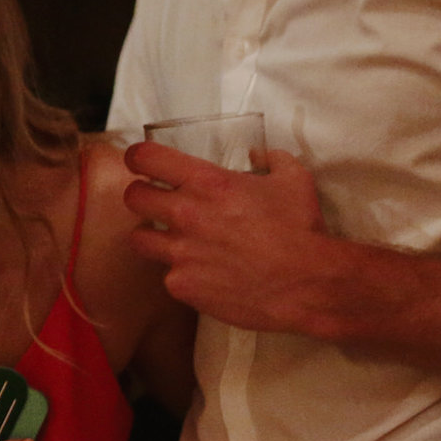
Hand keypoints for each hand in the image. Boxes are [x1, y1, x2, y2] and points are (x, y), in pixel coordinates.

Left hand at [122, 142, 342, 335]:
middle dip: (142, 196)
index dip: (139, 158)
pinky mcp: (183, 286)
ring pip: (139, 239)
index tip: (142, 162)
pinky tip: (202, 272)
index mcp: (207, 182)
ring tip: (170, 239)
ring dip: (152, 235)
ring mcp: (181, 253)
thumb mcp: (293, 178)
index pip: (146, 158)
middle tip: (156, 202)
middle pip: (132, 197)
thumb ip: (271, 159)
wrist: (307, 283)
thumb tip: (257, 154)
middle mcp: (186, 214)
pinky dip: (181, 272)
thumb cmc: (301, 229)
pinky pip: (167, 275)